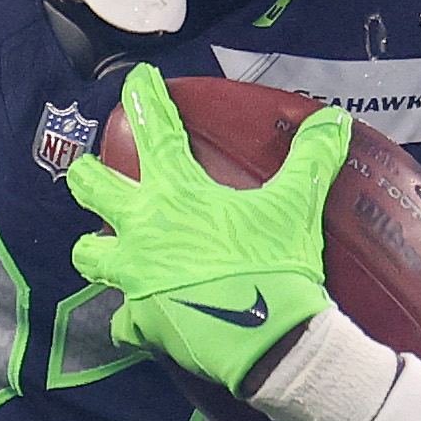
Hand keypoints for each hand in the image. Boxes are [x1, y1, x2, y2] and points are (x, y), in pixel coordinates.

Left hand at [62, 68, 353, 406]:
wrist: (268, 340)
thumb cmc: (276, 266)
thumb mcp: (297, 206)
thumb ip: (312, 159)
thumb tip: (335, 121)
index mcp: (177, 193)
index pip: (155, 132)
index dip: (145, 99)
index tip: (136, 80)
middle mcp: (143, 229)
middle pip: (92, 189)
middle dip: (86, 175)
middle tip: (87, 170)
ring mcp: (135, 277)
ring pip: (90, 256)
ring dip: (95, 248)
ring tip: (103, 247)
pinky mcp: (141, 322)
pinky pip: (123, 321)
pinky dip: (132, 319)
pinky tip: (143, 318)